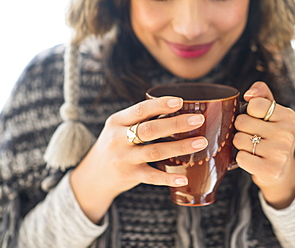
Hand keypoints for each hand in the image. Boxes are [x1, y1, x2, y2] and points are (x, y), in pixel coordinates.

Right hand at [70, 97, 206, 222]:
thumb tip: (178, 108)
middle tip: (199, 120)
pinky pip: (151, 177)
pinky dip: (168, 178)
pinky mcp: (129, 176)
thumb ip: (141, 119)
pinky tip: (184, 178)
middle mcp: (118, 139)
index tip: (180, 101)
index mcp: (117, 121)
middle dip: (176, 124)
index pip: (140, 110)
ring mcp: (123, 158)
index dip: (160, 105)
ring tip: (200, 143)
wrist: (94, 174)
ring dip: (180, 147)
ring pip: (155, 151)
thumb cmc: (116, 145)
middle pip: (150, 129)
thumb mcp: (120, 128)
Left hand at [233, 82, 294, 208]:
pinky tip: (252, 159)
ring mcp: (280, 153)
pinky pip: (240, 157)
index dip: (248, 111)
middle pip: (241, 122)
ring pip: (238, 140)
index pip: (255, 104)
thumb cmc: (272, 137)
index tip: (256, 119)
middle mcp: (287, 134)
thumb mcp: (272, 113)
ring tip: (253, 147)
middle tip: (252, 135)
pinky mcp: (270, 170)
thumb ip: (261, 95)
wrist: (281, 170)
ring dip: (240, 144)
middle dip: (241, 129)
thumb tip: (249, 94)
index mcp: (288, 116)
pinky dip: (241, 158)